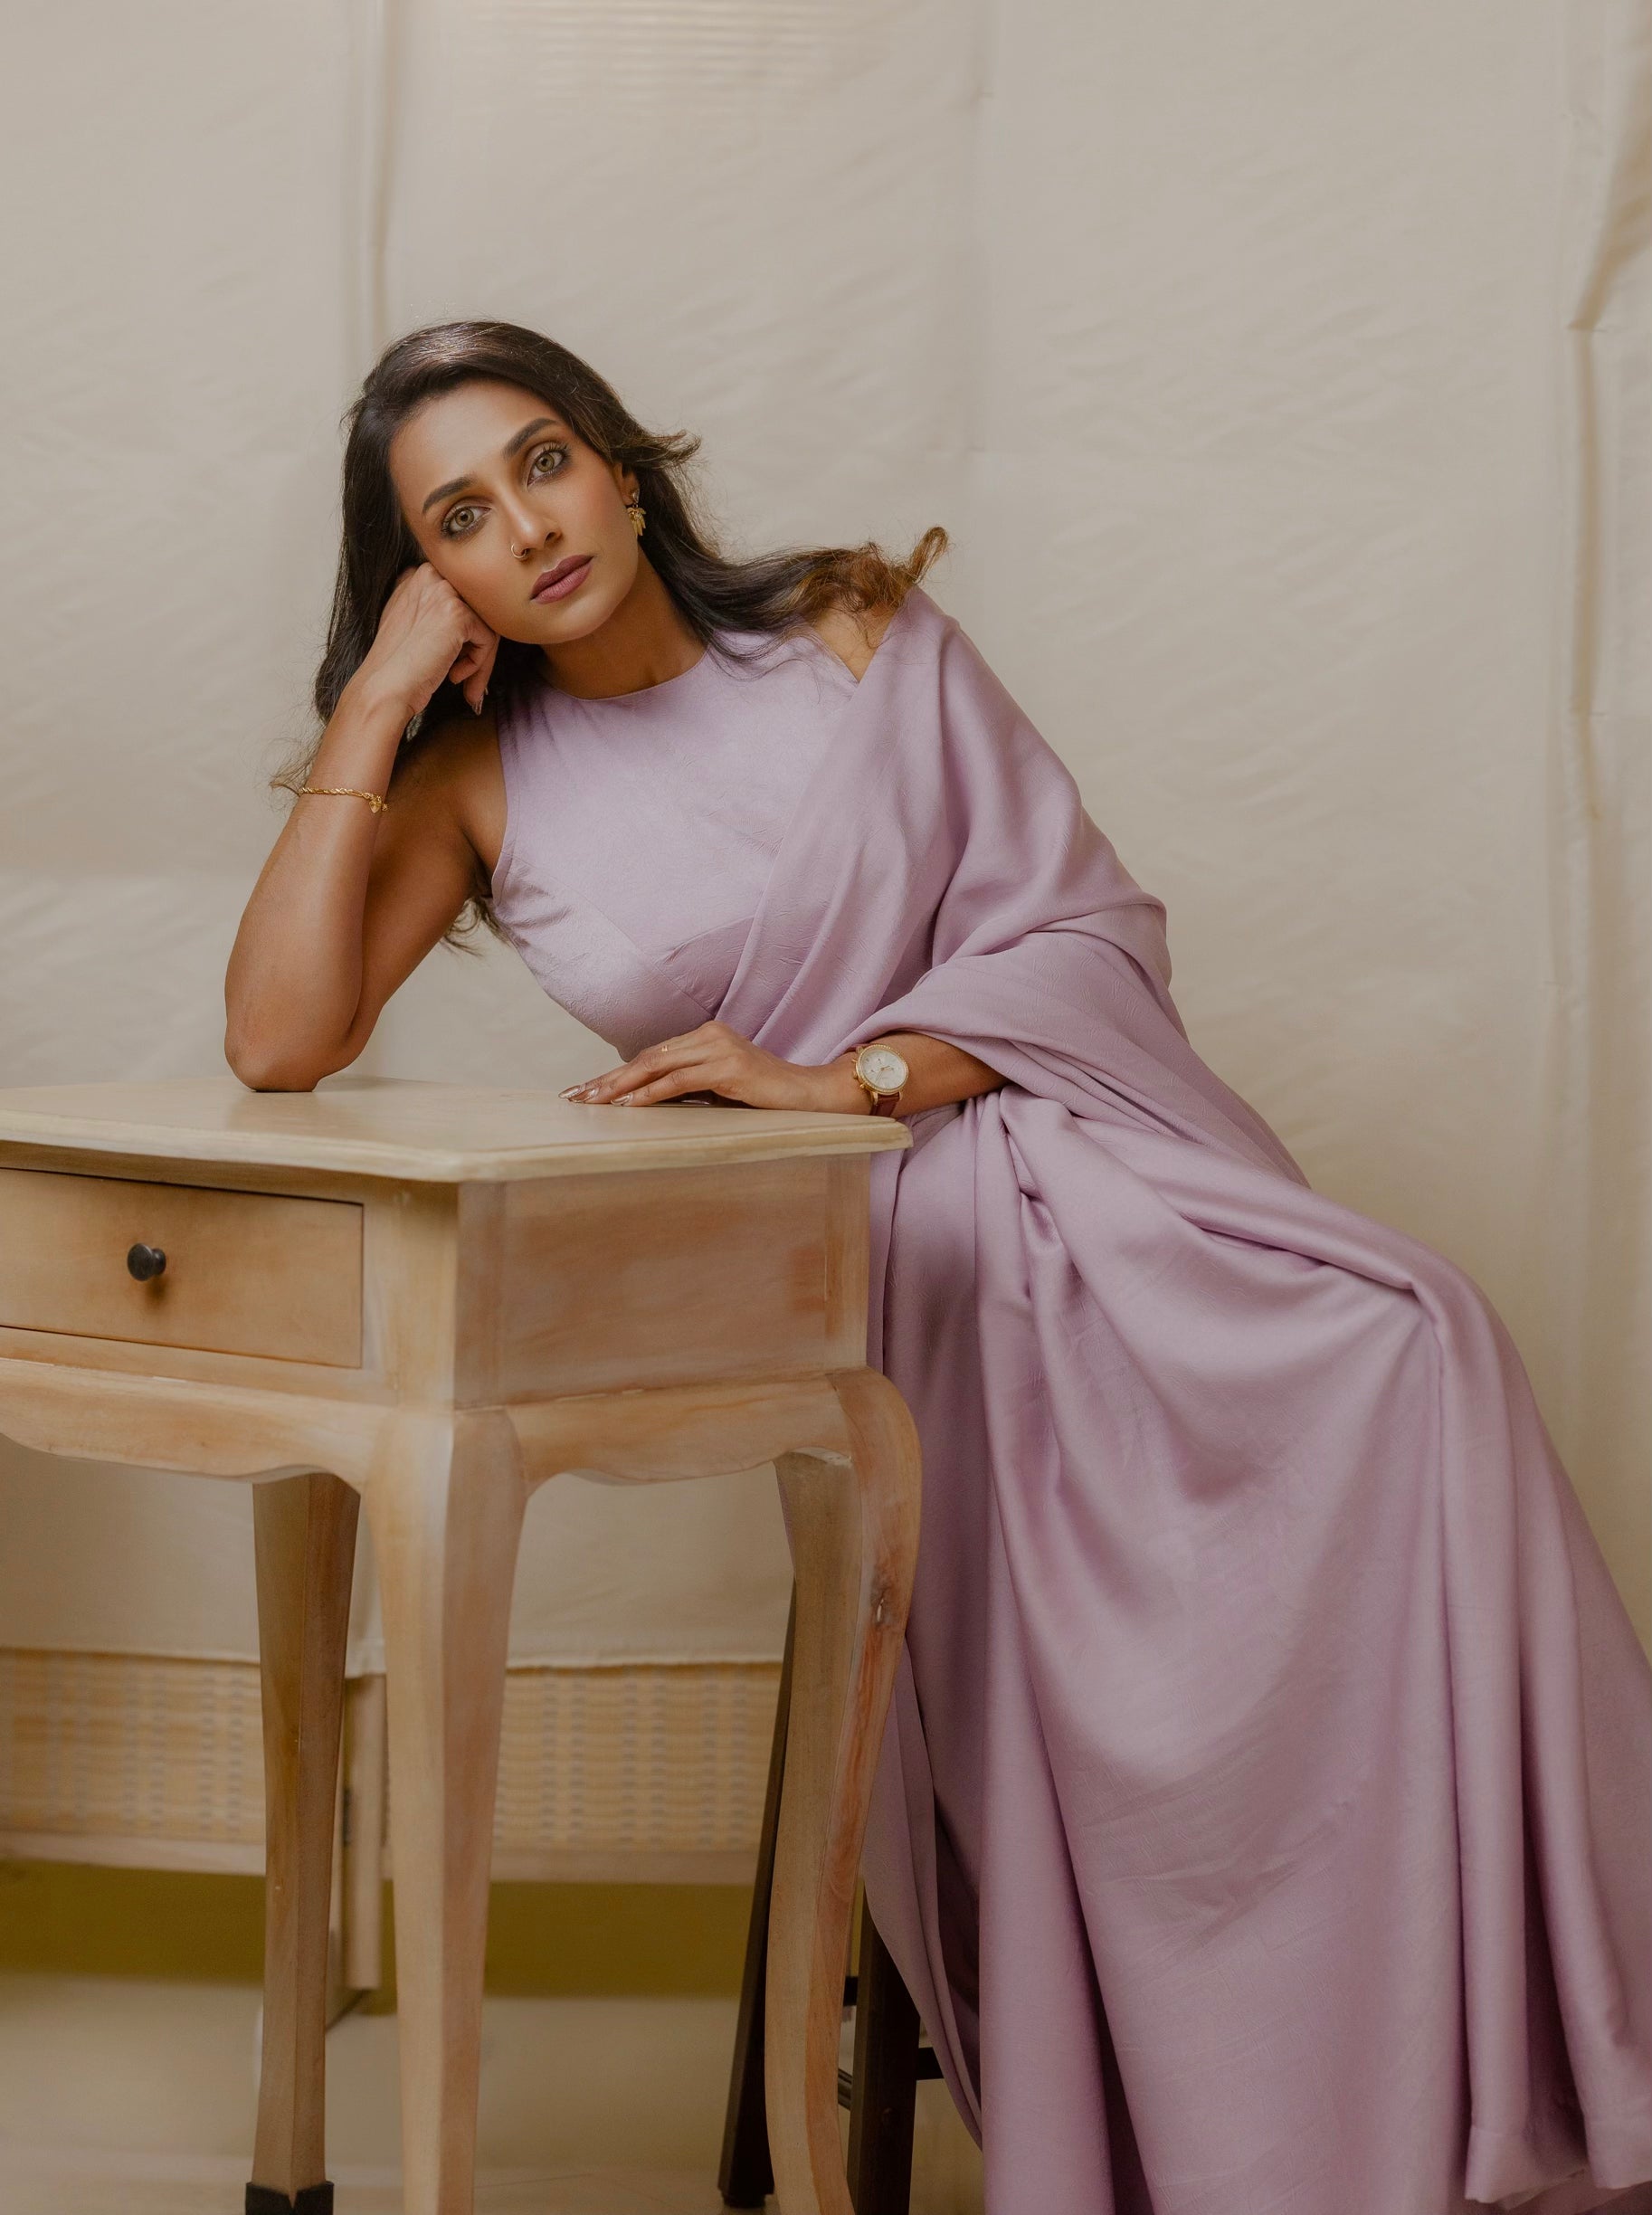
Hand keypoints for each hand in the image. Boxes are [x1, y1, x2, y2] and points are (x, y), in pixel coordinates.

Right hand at [353, 561, 500, 721]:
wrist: (384, 687)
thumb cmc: (396, 666)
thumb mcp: (409, 622)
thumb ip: (434, 610)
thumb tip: (468, 619)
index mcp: (417, 575)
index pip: (460, 598)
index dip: (462, 634)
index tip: (453, 659)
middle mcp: (430, 576)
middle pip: (475, 609)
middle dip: (475, 645)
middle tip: (464, 675)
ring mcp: (444, 592)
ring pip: (485, 624)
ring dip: (479, 658)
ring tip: (461, 679)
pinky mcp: (459, 613)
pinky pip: (489, 639)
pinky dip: (479, 664)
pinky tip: (454, 675)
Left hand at [560, 1021, 866, 1112]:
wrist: (812, 1096)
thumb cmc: (768, 1099)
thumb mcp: (722, 1090)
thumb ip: (691, 1087)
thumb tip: (648, 1103)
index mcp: (706, 1036)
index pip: (651, 1054)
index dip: (617, 1072)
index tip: (587, 1090)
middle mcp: (709, 1035)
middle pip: (647, 1056)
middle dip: (608, 1079)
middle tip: (576, 1097)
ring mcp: (719, 1048)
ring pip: (656, 1065)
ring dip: (620, 1087)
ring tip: (593, 1102)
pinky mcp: (728, 1067)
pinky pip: (679, 1081)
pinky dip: (651, 1094)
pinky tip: (629, 1106)